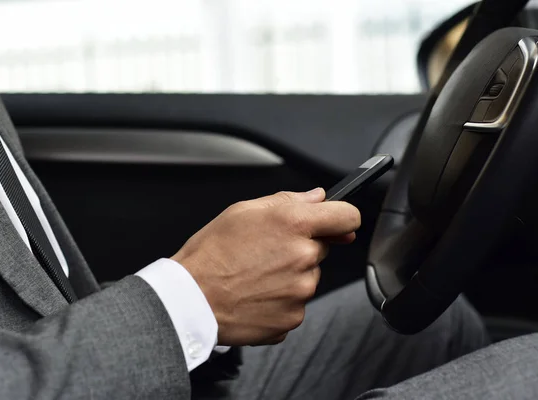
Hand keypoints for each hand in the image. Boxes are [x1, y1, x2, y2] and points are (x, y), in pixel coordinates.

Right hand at [171, 188, 360, 345]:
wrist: (190, 299)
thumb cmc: (210, 254)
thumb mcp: (242, 211)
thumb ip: (287, 200)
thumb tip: (317, 197)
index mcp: (294, 224)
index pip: (347, 216)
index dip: (342, 217)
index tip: (337, 222)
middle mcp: (304, 256)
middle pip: (322, 248)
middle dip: (302, 247)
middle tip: (268, 252)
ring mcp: (301, 291)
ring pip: (308, 277)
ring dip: (292, 276)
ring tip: (256, 276)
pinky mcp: (293, 317)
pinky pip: (297, 304)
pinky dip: (282, 300)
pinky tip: (257, 294)